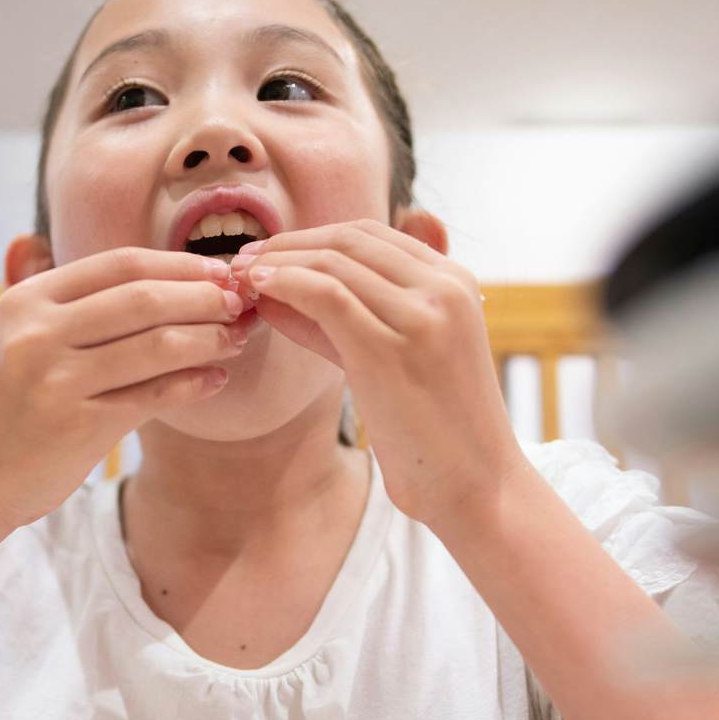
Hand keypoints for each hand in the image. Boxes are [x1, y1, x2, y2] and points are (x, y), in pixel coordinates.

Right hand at [0, 247, 248, 528]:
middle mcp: (38, 333)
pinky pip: (153, 394)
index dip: (180, 264)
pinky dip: (194, 383)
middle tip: (242, 300)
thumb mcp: (24, 339)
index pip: (120, 264)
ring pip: (157, 344)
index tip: (221, 272)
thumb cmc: (9, 405)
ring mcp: (56, 380)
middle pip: (144, 297)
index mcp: (27, 300)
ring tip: (238, 337)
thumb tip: (175, 282)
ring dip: (209, 337)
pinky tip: (217, 379)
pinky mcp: (76, 425)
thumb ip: (80, 309)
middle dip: (204, 296)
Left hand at [234, 220, 523, 530]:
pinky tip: (260, 293)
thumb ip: (352, 316)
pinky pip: (326, 294)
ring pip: (333, 262)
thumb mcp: (399, 355)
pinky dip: (286, 285)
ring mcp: (422, 315)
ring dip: (278, 263)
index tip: (271, 255)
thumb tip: (279, 287)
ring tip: (242, 279)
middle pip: (350, 239)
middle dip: (289, 244)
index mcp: (456, 281)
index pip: (372, 235)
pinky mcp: (391, 348)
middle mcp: (444, 287)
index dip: (313, 238)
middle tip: (244, 262)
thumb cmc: (435, 430)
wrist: (476, 485)